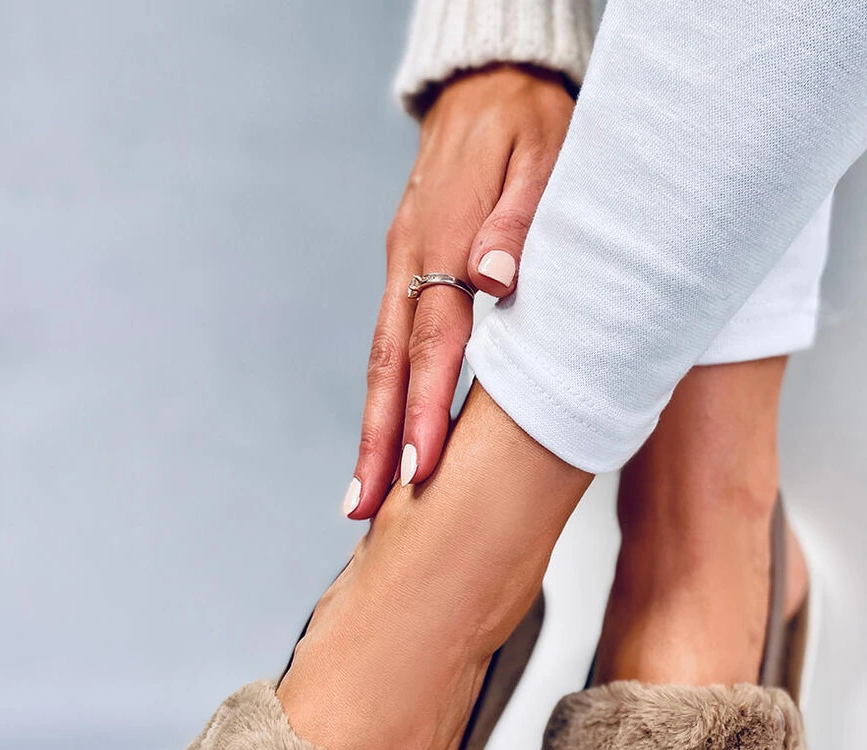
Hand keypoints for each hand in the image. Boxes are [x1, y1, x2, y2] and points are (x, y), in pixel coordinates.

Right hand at [344, 65, 574, 518]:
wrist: (491, 84)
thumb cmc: (531, 122)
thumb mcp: (545, 155)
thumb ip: (520, 219)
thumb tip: (492, 280)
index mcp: (445, 241)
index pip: (435, 341)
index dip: (428, 407)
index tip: (422, 466)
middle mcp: (412, 261)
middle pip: (390, 365)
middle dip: (379, 440)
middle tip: (366, 506)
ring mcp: (403, 267)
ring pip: (382, 360)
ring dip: (372, 429)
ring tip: (362, 495)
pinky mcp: (406, 270)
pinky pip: (390, 342)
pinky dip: (385, 396)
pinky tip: (385, 435)